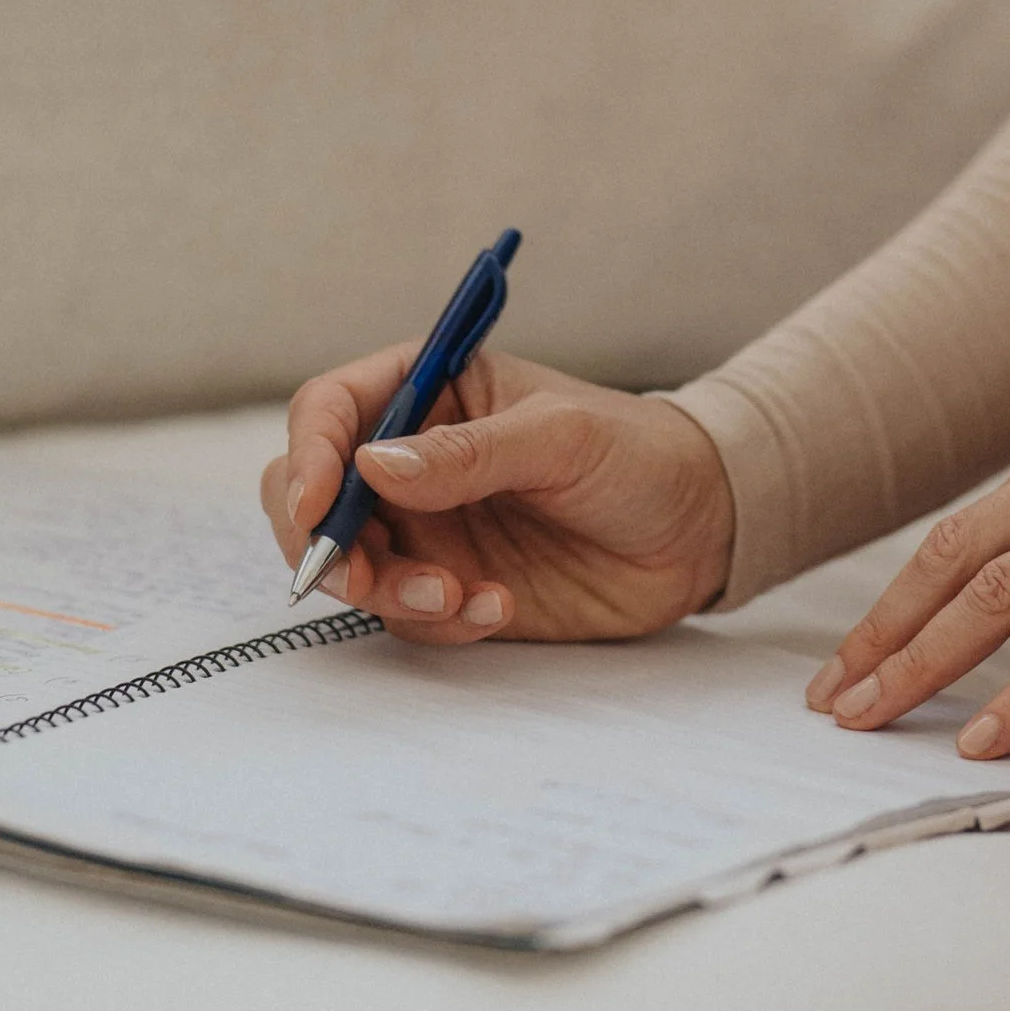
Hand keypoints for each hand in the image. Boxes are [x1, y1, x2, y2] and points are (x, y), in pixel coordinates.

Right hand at [264, 347, 735, 646]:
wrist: (701, 530)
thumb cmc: (639, 454)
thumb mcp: (562, 437)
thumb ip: (468, 454)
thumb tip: (372, 466)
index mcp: (428, 391)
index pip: (331, 411)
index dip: (308, 456)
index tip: (313, 506)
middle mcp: (411, 459)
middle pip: (312, 496)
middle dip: (323, 542)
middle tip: (360, 578)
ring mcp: (428, 527)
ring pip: (353, 565)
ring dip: (387, 590)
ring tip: (456, 596)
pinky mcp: (452, 585)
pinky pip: (408, 613)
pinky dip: (437, 619)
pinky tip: (496, 607)